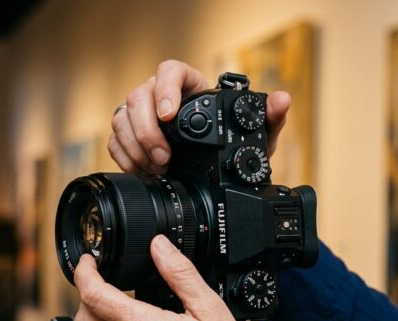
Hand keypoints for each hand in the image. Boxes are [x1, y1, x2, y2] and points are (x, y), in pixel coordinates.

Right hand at [109, 59, 291, 174]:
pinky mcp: (128, 135)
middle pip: (138, 96)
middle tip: (165, 156)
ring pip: (122, 117)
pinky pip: (115, 140)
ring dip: (135, 145)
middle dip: (148, 130)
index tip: (169, 114)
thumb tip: (282, 100)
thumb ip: (269, 118)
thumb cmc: (232, 146)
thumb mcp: (255, 137)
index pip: (170, 71)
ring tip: (156, 167)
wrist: (212, 172)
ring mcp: (141, 115)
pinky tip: (143, 171)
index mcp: (189, 86)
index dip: (165, 88)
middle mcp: (160, 96)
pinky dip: (125, 157)